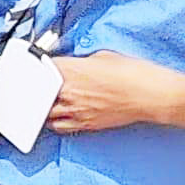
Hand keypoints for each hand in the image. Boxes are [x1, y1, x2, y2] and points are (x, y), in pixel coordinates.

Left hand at [47, 51, 184, 132]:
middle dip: (34, 90)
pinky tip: (57, 117)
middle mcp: (68, 91)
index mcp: (70, 70)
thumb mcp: (103, 56)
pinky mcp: (86, 125)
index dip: (35, 68)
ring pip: (44, 113)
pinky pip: (60, 127)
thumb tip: (74, 66)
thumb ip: (81, 62)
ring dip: (42, 107)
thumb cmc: (133, 73)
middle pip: (36, 93)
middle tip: (33, 87)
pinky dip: (55, 122)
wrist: (151, 95)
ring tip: (43, 103)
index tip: (34, 68)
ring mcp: (76, 110)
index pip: (39, 69)